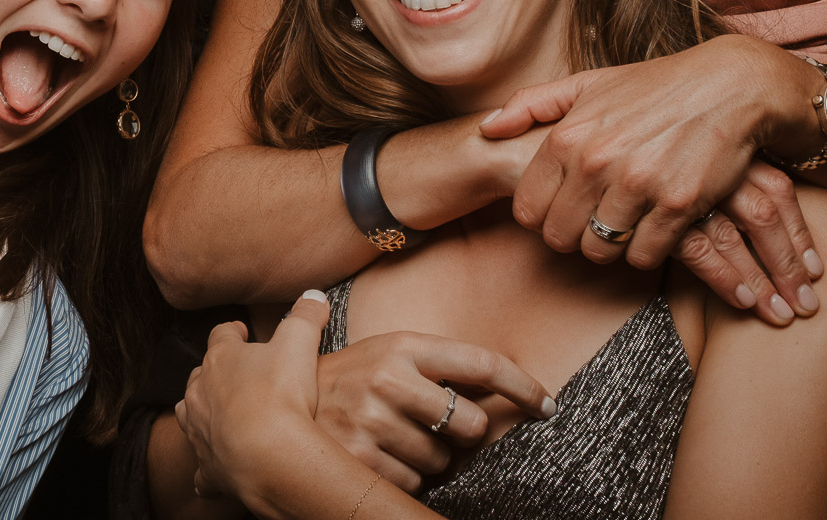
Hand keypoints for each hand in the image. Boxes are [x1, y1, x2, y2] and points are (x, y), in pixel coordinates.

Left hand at [176, 291, 332, 502]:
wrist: (270, 454)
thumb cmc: (281, 394)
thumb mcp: (300, 342)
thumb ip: (306, 315)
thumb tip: (314, 295)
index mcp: (221, 358)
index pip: (221, 335)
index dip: (232, 330)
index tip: (241, 330)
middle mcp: (201, 391)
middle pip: (201, 374)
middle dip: (215, 372)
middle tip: (234, 373)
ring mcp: (200, 429)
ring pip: (190, 414)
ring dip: (201, 411)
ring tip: (216, 412)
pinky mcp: (208, 465)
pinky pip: (201, 469)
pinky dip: (205, 468)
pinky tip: (209, 474)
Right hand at [314, 331, 553, 493]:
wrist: (279, 402)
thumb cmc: (349, 379)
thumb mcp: (390, 356)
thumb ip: (440, 369)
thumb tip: (505, 400)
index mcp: (403, 344)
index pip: (482, 363)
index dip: (523, 387)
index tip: (547, 405)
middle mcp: (388, 377)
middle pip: (471, 425)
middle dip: (464, 434)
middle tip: (435, 426)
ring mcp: (370, 419)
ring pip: (443, 460)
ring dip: (430, 458)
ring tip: (395, 438)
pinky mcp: (358, 458)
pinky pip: (414, 483)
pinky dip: (406, 477)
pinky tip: (379, 455)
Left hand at [483, 34, 822, 323]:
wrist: (729, 87)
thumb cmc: (653, 88)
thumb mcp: (587, 84)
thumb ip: (531, 104)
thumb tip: (486, 129)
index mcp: (566, 137)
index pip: (527, 209)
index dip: (541, 216)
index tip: (561, 209)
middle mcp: (595, 162)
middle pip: (559, 237)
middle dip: (573, 235)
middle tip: (593, 222)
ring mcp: (637, 185)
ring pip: (600, 250)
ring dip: (610, 245)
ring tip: (622, 224)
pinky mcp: (678, 204)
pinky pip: (643, 255)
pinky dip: (646, 249)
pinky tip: (653, 227)